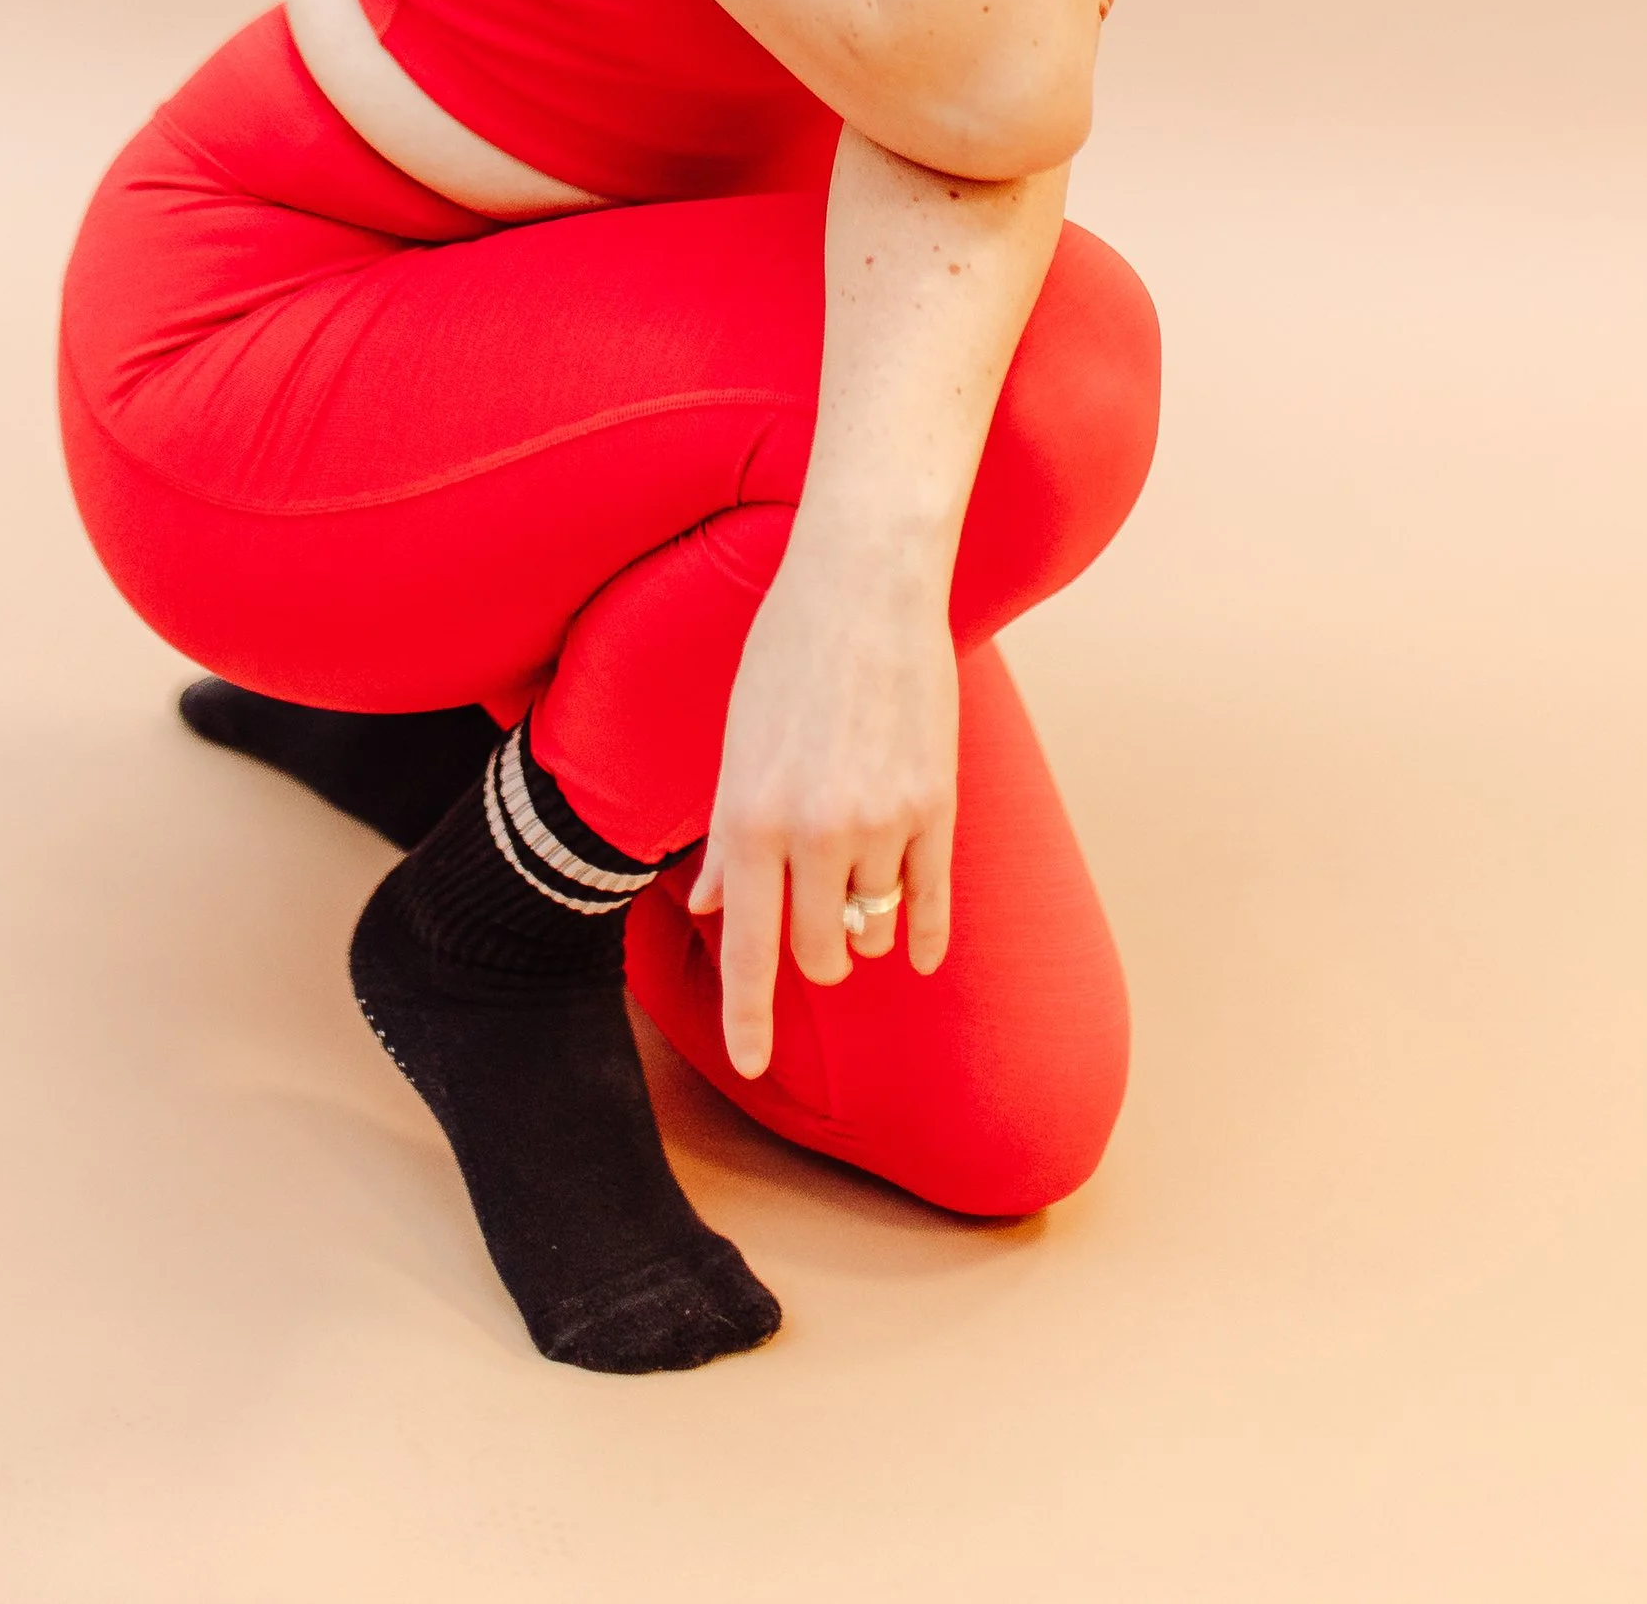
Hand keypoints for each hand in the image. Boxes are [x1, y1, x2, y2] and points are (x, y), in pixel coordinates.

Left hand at [687, 544, 959, 1080]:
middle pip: (816, 951)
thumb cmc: (786, 655)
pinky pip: (931, 900)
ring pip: (873, 926)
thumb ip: (726, 835)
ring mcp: (882, 822)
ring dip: (862, 927)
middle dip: (813, 955)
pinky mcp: (937, 804)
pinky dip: (924, 934)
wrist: (865, 584)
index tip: (752, 1062)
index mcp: (751, 818)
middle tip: (811, 931)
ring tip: (854, 894)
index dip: (749, 1017)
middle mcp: (815, 832)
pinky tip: (921, 952)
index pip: (748, 949)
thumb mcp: (736, 744)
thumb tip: (709, 906)